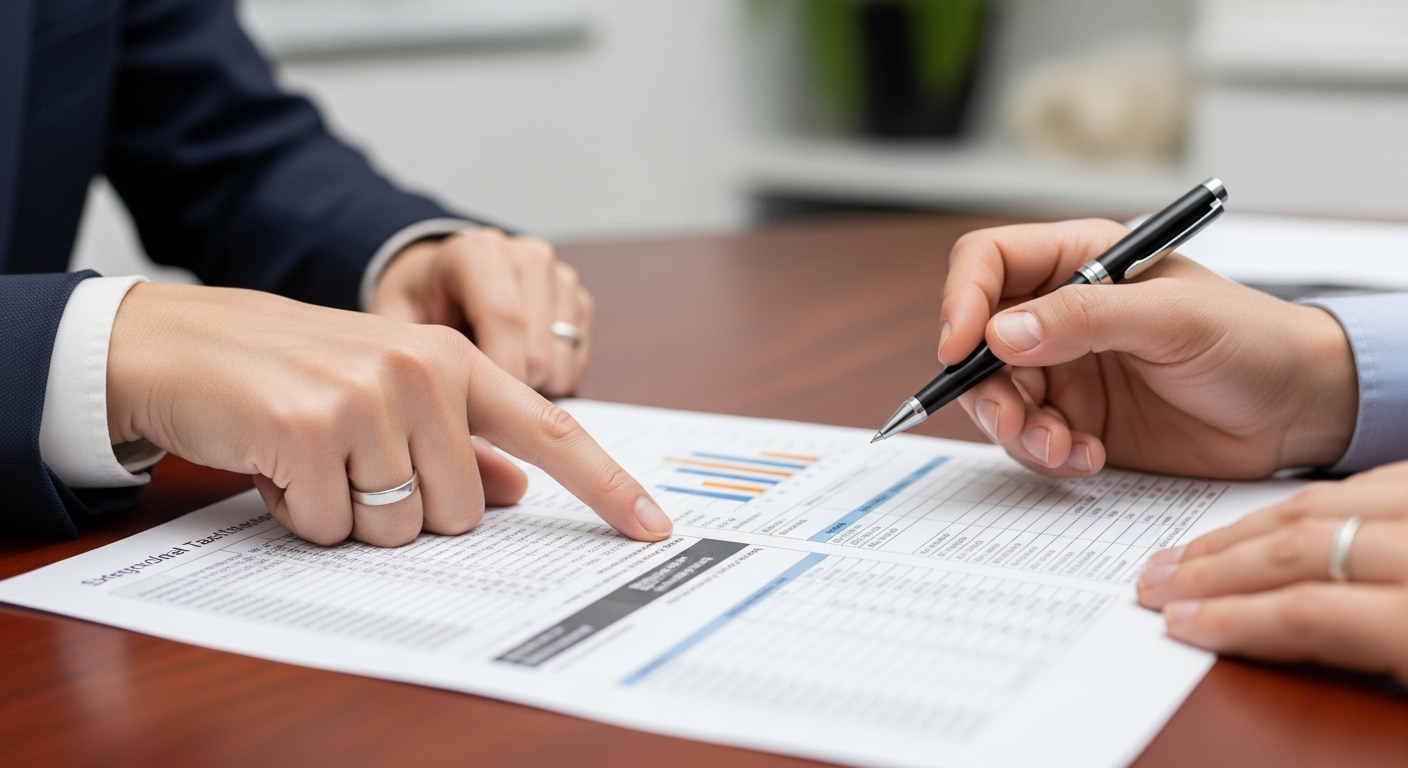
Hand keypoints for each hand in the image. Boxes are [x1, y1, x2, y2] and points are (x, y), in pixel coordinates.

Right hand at [107, 283, 668, 546]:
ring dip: (351, 513)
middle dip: (406, 509)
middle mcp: (422, 372)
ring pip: (400, 528)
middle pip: (461, 513)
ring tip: (313, 457)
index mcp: (454, 359)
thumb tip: (520, 491)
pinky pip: (333, 528)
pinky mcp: (309, 431)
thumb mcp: (390, 389)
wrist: (182, 342)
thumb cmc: (297, 371)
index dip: (605, 486)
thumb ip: (462, 442)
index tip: (652, 528)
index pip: (550, 431)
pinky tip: (278, 464)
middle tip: (353, 460)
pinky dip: (302, 514)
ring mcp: (368, 398)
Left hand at [367, 228, 591, 395]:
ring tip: (491, 377)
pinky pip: (576, 367)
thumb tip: (433, 415)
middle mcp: (527, 257)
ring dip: (529, 387)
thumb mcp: (392, 323)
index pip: (505, 319)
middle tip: (471, 397)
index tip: (477, 417)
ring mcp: (560, 278)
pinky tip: (516, 367)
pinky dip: (548, 381)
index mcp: (478, 252)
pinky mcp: (579, 302)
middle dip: (508, 391)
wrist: (437, 279)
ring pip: (562, 364)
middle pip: (538, 351)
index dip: (497, 377)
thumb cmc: (414, 304)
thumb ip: (411, 357)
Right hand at [940, 219, 1358, 478]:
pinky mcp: (1078, 422)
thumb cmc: (1254, 340)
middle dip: (986, 388)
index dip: (962, 299)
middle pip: (978, 341)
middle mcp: (1061, 314)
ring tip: (1062, 449)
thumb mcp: (1173, 318)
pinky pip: (1031, 441)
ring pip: (997, 398)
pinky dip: (1049, 456)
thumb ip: (1085, 318)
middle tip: (1014, 423)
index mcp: (1080, 262)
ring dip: (1017, 430)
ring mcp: (1067, 370)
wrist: (1300, 412)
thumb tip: (1000, 332)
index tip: (961, 347)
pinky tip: (1091, 458)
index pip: (988, 262)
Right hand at [1136, 462, 1407, 682]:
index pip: (1306, 614)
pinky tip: (1278, 514)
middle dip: (1215, 569)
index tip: (1181, 624)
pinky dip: (1310, 500)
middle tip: (1160, 582)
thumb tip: (1289, 685)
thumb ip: (1370, 669)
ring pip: (1320, 504)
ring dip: (1247, 529)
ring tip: (1195, 549)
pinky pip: (1366, 479)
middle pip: (1297, 547)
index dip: (1233, 621)